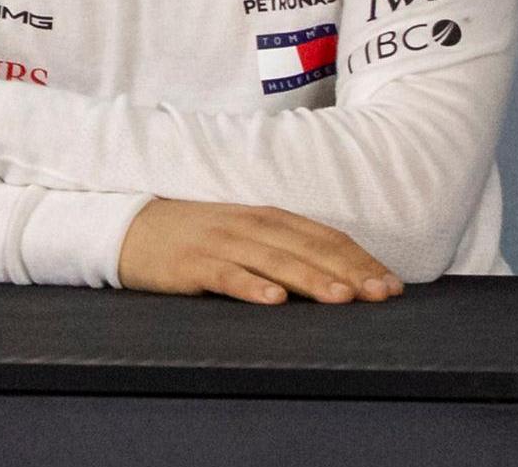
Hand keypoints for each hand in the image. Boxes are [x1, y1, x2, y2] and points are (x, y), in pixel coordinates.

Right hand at [120, 198, 402, 304]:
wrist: (127, 227)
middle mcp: (247, 225)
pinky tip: (273, 299)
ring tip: (342, 297)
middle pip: (306, 248)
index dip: (360, 260)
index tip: (391, 285)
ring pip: (273, 261)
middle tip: (382, 295)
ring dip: (311, 278)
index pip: (323, 237)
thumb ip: (282, 248)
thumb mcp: (241, 233)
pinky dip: (250, 285)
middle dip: (349, 271)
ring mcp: (218, 242)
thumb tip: (338, 276)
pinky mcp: (189, 263)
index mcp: (265, 217)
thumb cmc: (193, 236)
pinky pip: (224, 274)